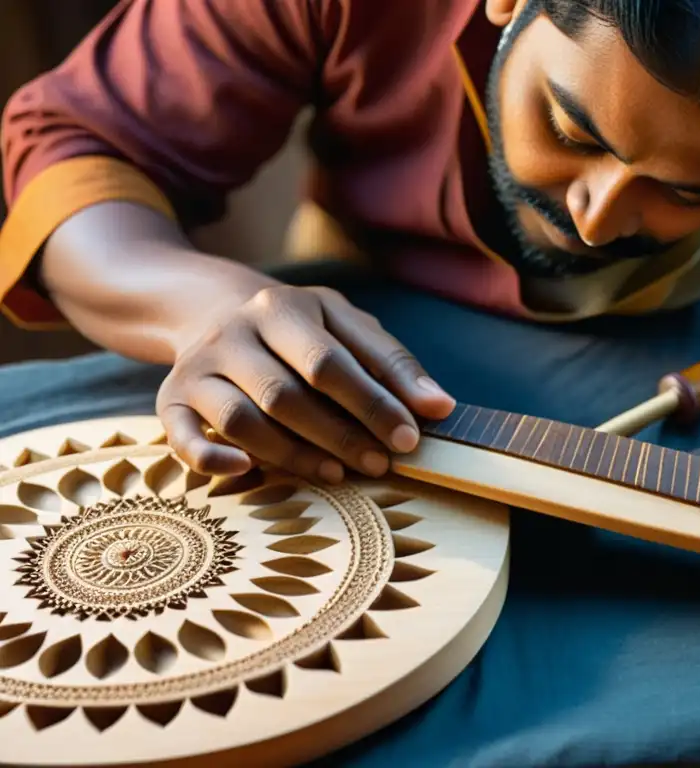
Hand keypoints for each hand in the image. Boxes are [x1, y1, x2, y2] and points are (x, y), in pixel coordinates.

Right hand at [155, 284, 455, 482]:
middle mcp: (234, 333)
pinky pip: (180, 435)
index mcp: (282, 307)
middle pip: (285, 395)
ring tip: (338, 474)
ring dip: (292, 454)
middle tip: (380, 465)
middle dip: (339, 435)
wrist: (216, 311)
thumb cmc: (302, 330)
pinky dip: (211, 457)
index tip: (409, 439)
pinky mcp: (171, 398)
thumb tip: (440, 407)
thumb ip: (393, 363)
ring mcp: (198, 366)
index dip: (372, 404)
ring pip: (241, 420)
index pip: (330, 362)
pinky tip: (247, 471)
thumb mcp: (347, 327)